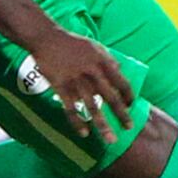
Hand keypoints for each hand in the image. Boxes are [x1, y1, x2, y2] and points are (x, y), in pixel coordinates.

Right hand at [23, 29, 135, 143]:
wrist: (47, 38)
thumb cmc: (72, 42)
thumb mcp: (95, 46)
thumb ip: (108, 59)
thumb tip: (120, 70)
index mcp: (102, 62)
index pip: (122, 82)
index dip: (128, 96)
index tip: (130, 106)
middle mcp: (92, 73)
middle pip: (111, 98)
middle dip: (122, 115)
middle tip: (129, 128)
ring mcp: (76, 81)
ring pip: (93, 107)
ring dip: (103, 125)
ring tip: (110, 140)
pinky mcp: (61, 87)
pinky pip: (71, 109)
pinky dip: (77, 122)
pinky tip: (83, 133)